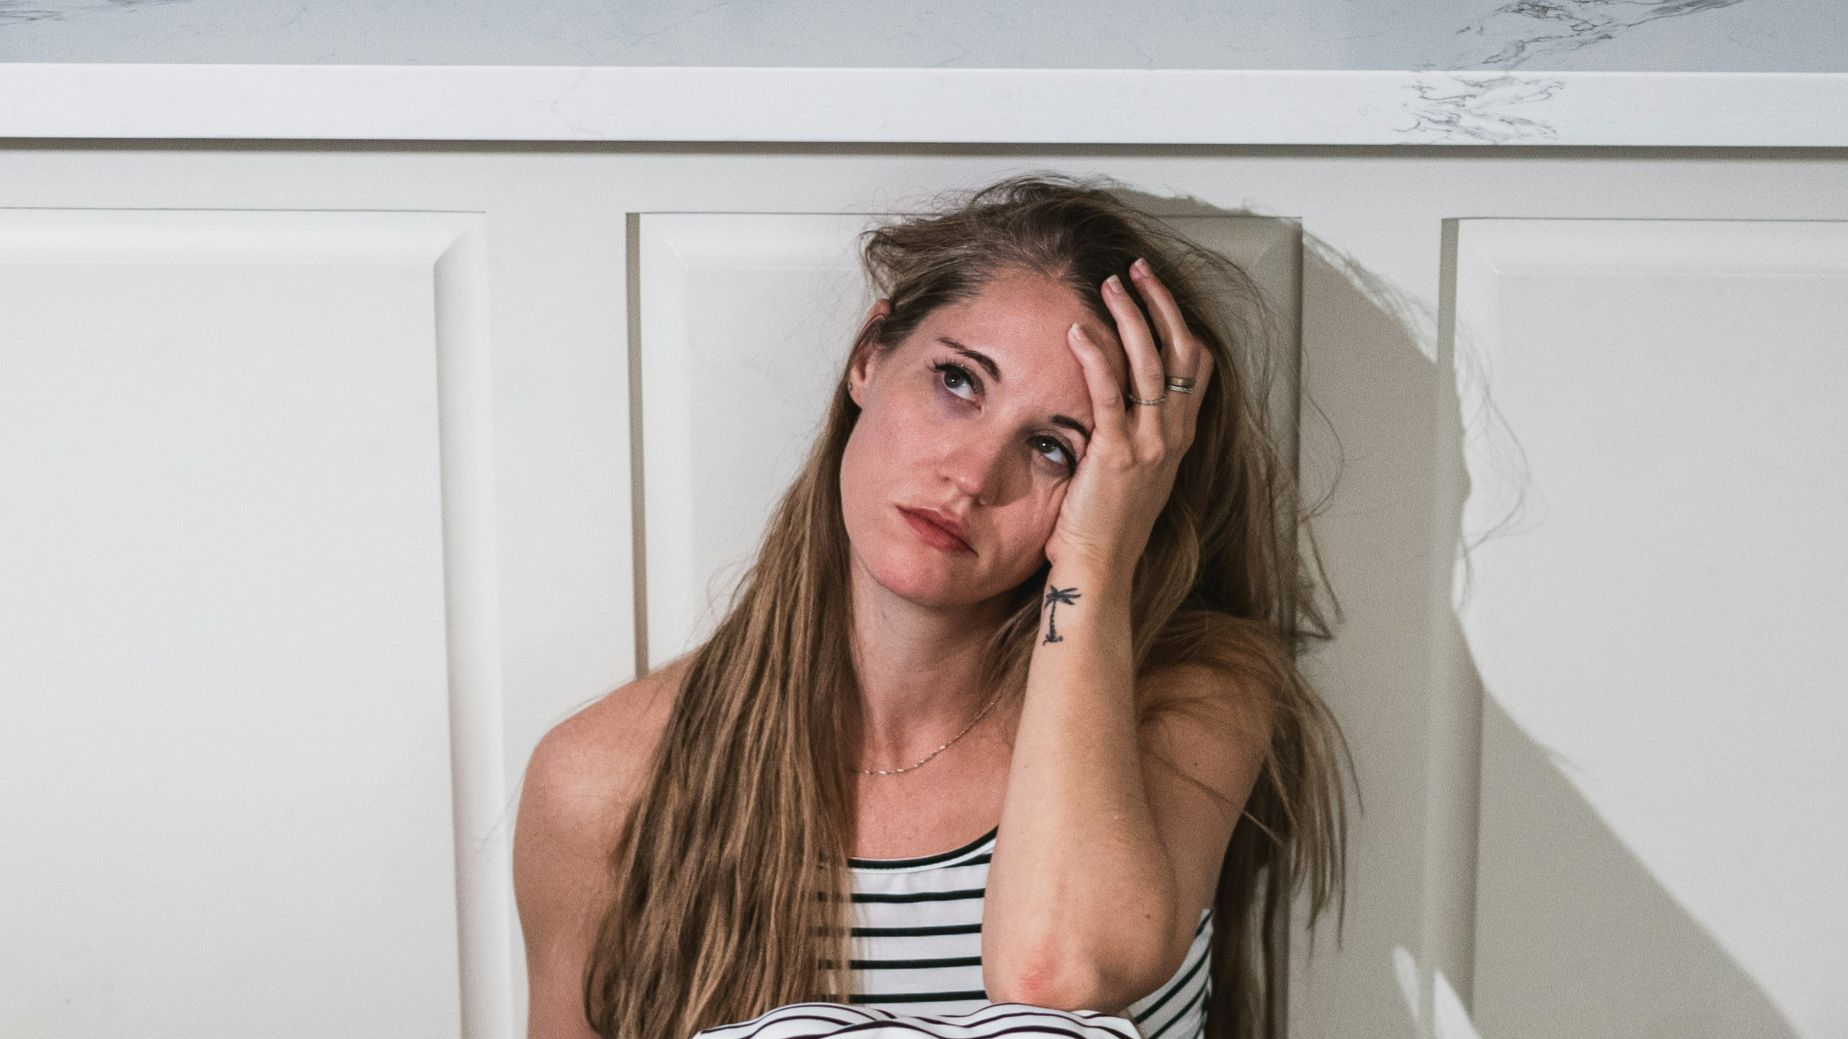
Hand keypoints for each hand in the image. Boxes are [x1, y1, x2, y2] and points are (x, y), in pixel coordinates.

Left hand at [1044, 258, 1214, 573]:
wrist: (1100, 571)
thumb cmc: (1104, 527)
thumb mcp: (1130, 473)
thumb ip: (1130, 435)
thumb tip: (1112, 403)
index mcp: (1178, 438)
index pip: (1194, 366)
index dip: (1178, 322)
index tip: (1154, 290)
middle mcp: (1172, 436)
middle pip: (1179, 351)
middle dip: (1159, 304)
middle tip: (1136, 270)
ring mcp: (1149, 445)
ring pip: (1151, 364)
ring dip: (1130, 317)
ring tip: (1110, 284)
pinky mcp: (1116, 455)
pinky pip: (1110, 393)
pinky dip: (1096, 355)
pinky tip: (1078, 330)